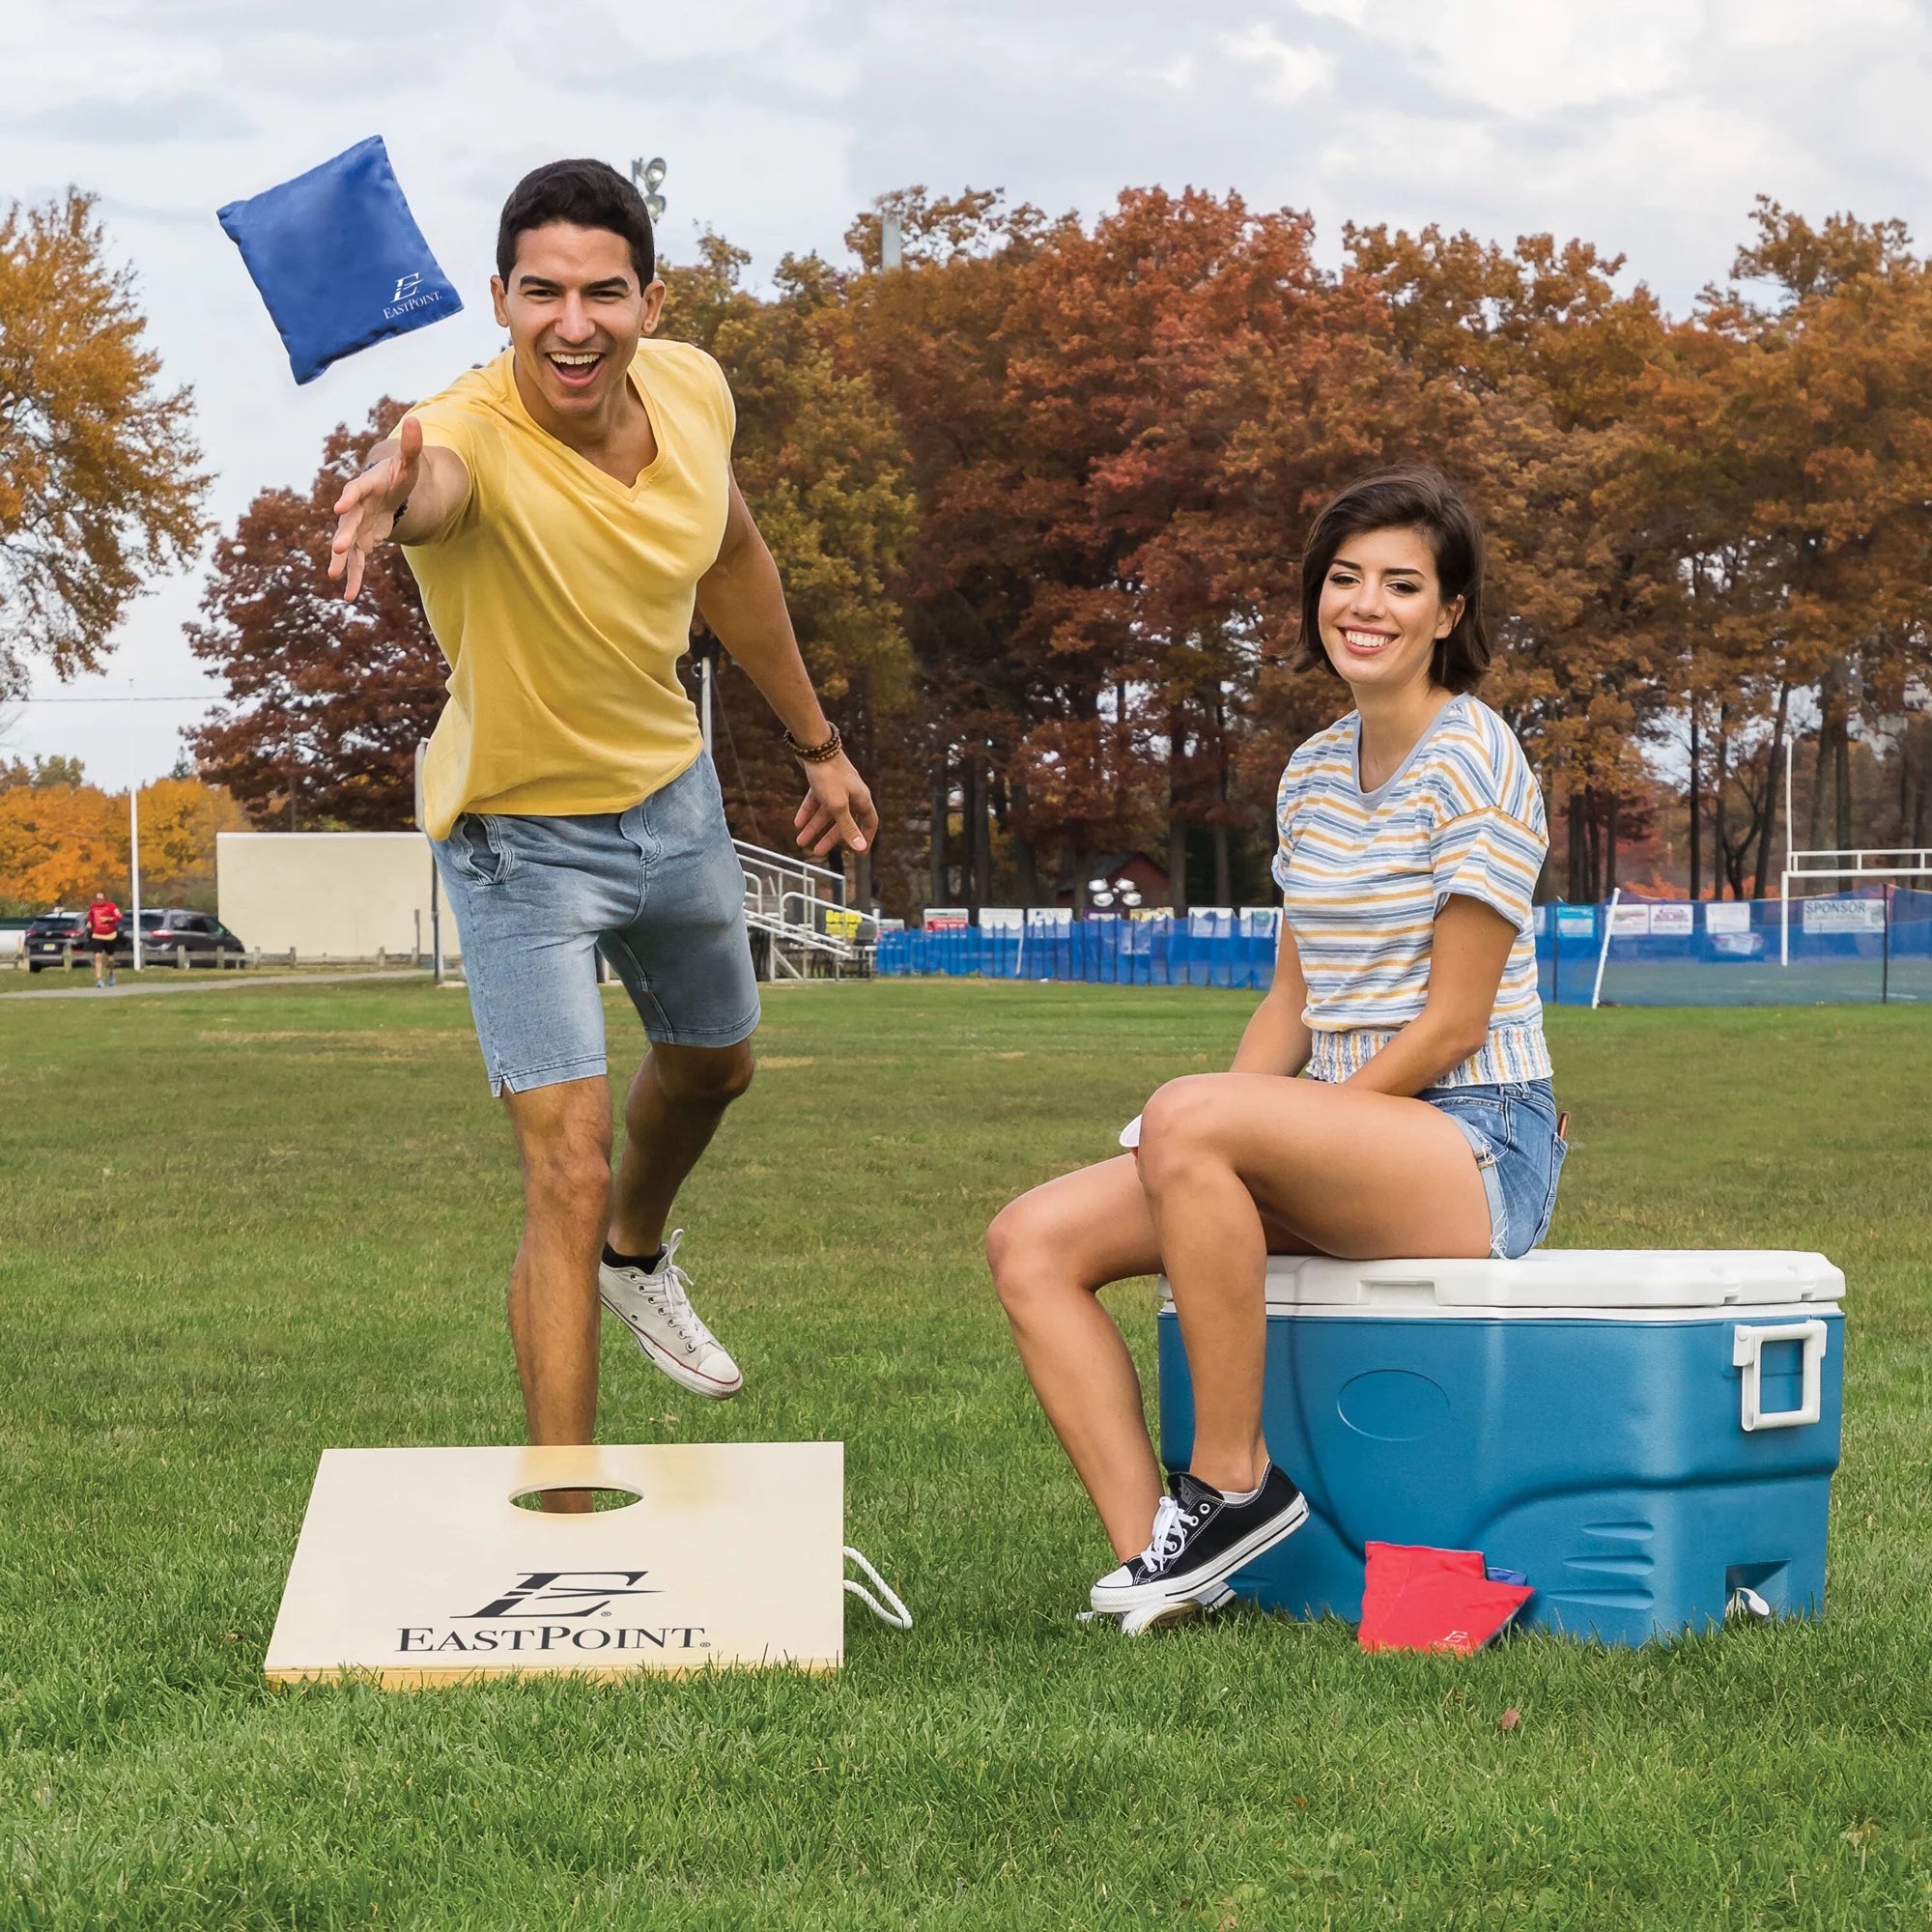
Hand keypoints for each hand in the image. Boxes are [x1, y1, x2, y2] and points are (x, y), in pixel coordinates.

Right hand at [328, 415, 421, 600]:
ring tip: (333, 577)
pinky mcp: (361, 541)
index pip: (356, 489)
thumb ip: (412, 446)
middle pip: (348, 521)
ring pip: (347, 545)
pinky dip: (354, 577)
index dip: (348, 497)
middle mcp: (355, 506)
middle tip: (336, 548)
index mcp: (365, 485)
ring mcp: (356, 525)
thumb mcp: (409, 463)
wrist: (387, 490)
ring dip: (341, 561)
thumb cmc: (398, 474)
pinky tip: (349, 595)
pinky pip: (356, 561)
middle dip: (343, 534)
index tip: (339, 507)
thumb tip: (417, 421)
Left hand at [793, 752, 877, 859]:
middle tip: (818, 852)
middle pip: (843, 821)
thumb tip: (861, 849)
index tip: (858, 853)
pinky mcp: (823, 781)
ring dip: (814, 828)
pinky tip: (797, 823)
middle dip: (830, 838)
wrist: (815, 746)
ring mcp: (837, 787)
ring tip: (800, 842)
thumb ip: (848, 828)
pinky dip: (807, 812)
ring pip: (826, 812)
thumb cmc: (830, 776)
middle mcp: (852, 794)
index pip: (869, 822)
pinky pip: (816, 801)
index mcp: (862, 799)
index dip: (865, 837)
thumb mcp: (838, 806)